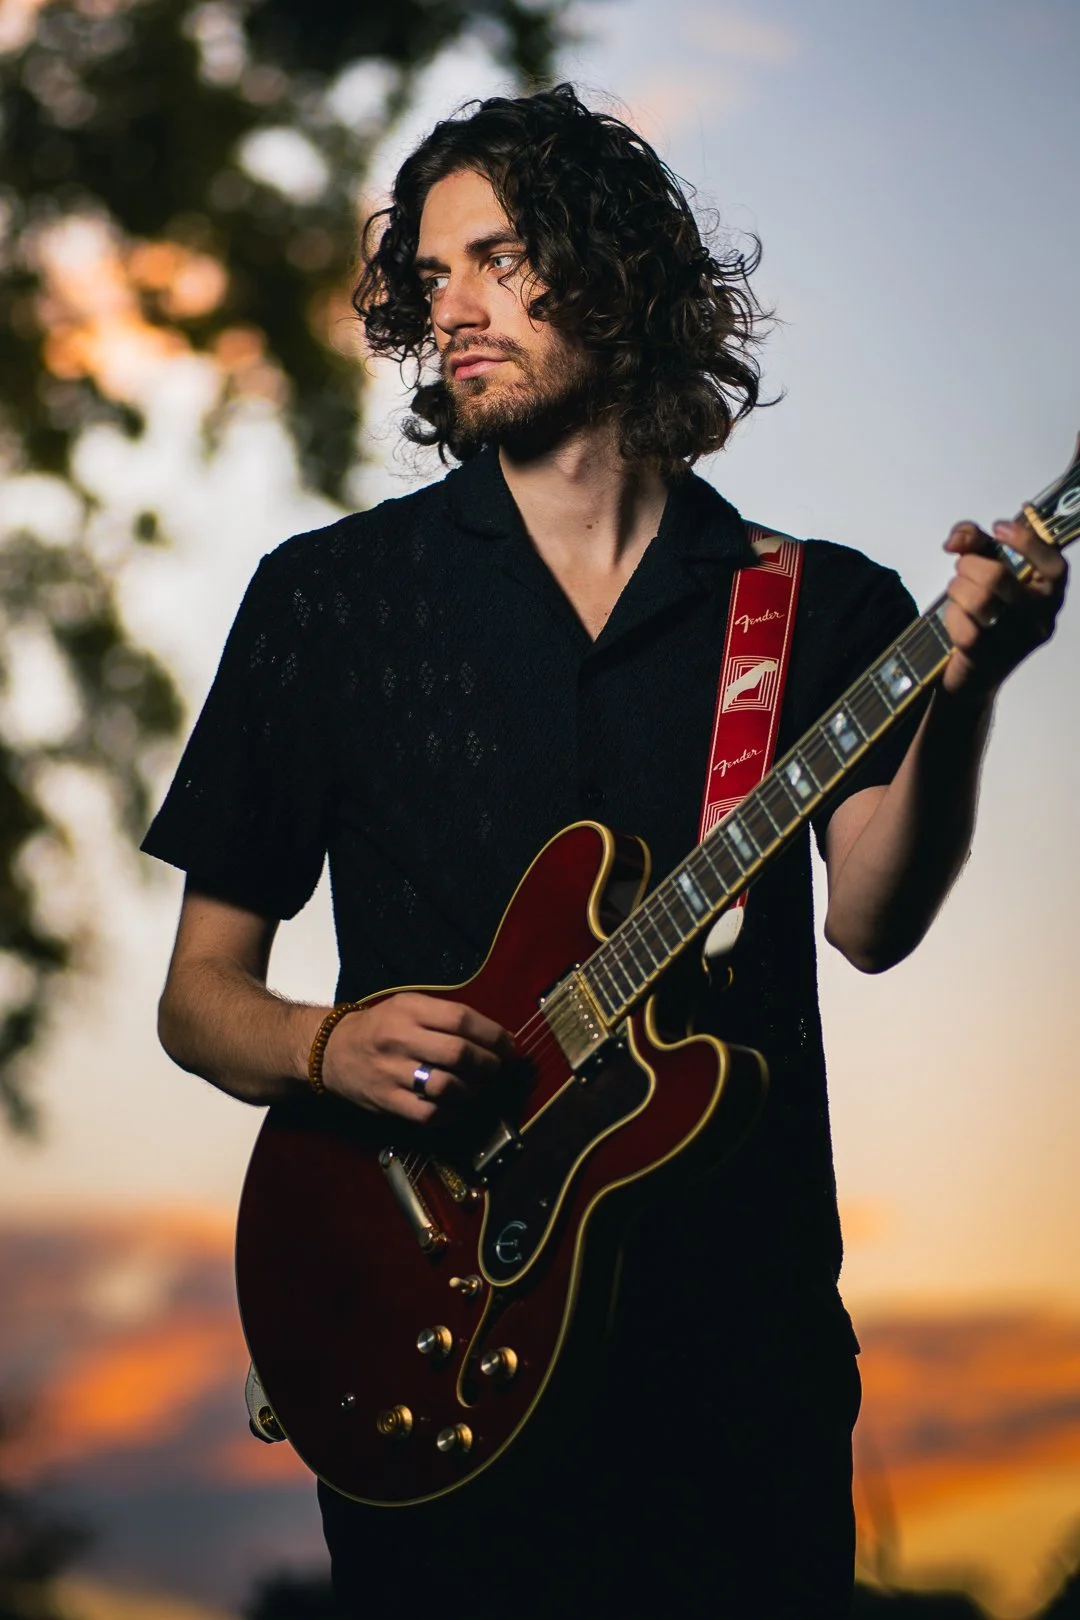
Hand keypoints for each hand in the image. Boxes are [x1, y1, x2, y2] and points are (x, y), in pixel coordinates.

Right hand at [321, 991, 514, 1122]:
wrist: (331, 1051)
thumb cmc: (380, 1026)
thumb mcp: (407, 1005)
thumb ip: (445, 1016)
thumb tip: (495, 1037)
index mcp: (408, 1009)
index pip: (461, 1019)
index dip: (492, 1034)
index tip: (508, 1045)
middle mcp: (400, 1039)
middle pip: (458, 1053)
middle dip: (488, 1064)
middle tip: (496, 1068)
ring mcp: (392, 1073)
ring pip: (447, 1086)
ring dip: (474, 1090)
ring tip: (480, 1087)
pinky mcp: (387, 1102)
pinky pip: (430, 1113)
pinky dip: (453, 1113)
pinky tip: (459, 1106)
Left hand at [941, 516, 1066, 700]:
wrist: (973, 674)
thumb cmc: (985, 612)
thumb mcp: (986, 569)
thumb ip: (975, 542)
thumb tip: (955, 539)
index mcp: (1049, 592)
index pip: (1053, 565)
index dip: (1026, 541)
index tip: (997, 528)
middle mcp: (1040, 617)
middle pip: (997, 577)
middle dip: (968, 565)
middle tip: (962, 569)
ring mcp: (1017, 642)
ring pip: (978, 601)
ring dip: (957, 589)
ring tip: (957, 592)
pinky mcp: (991, 661)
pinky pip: (965, 630)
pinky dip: (952, 617)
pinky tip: (955, 617)